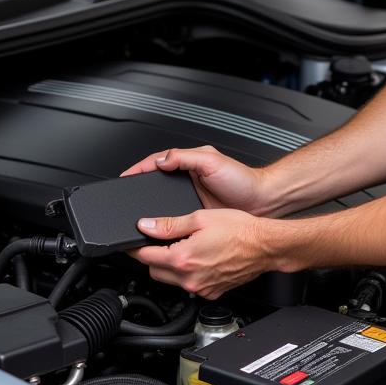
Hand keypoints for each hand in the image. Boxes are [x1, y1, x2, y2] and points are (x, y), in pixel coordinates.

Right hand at [120, 145, 264, 213]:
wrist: (261, 202)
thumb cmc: (242, 179)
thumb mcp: (212, 161)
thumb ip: (186, 157)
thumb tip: (161, 160)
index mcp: (189, 162)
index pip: (158, 162)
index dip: (140, 168)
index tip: (125, 176)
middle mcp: (188, 178)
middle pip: (157, 181)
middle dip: (140, 187)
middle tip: (125, 195)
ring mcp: (190, 197)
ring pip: (163, 201)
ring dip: (151, 206)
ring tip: (137, 212)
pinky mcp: (195, 215)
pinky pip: (174, 217)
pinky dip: (164, 221)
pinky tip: (158, 226)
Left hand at [129, 208, 274, 298]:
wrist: (265, 246)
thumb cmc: (239, 230)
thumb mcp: (200, 218)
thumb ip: (169, 224)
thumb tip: (145, 226)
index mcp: (183, 258)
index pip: (145, 256)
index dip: (134, 248)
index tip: (129, 242)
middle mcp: (189, 278)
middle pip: (154, 271)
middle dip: (150, 257)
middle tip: (156, 242)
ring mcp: (201, 288)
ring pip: (171, 280)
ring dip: (168, 266)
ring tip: (180, 248)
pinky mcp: (211, 293)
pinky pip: (189, 286)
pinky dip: (186, 274)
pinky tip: (197, 259)